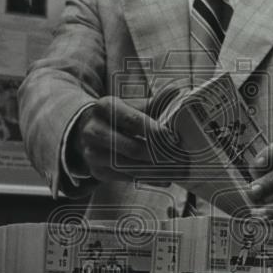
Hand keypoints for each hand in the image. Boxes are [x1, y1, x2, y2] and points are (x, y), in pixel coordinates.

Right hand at [68, 96, 187, 183]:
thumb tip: (177, 93)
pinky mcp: (98, 171)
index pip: (133, 121)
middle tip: (183, 159)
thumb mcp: (132, 105)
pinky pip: (128, 178)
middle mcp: (95, 130)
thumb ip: (155, 103)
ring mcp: (94, 153)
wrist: (90, 130)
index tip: (174, 139)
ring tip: (180, 172)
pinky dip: (149, 179)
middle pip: (133, 148)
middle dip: (161, 155)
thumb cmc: (118, 117)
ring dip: (158, 171)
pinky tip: (165, 178)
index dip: (155, 132)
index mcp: (106, 107)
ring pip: (131, 167)